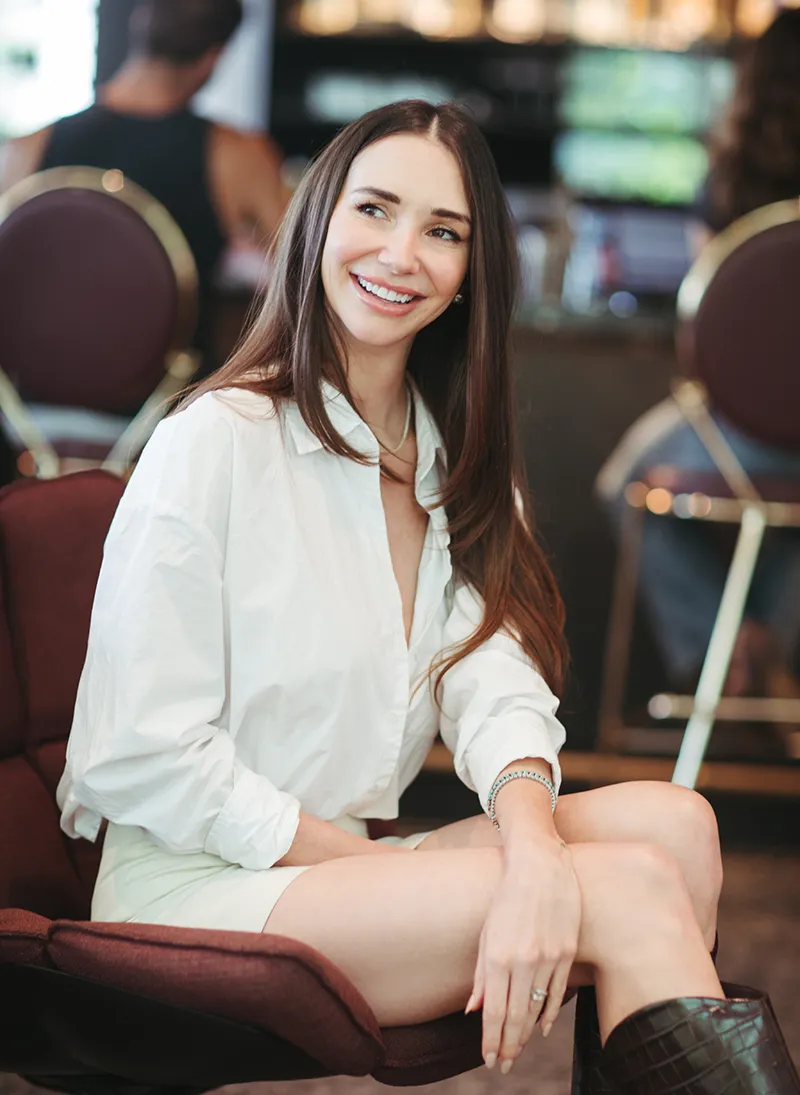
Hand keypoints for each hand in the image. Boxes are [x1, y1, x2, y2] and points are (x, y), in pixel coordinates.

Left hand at [467, 839, 580, 1071]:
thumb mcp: (486, 932)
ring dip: (526, 1035)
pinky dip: (549, 1015)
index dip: (490, 1039)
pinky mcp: (567, 953)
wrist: (540, 866)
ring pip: (537, 1009)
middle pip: (515, 1017)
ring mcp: (549, 958)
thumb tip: (473, 1010)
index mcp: (498, 955)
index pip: (493, 1011)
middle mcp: (523, 960)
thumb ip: (480, 974)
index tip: (488, 1059)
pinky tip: (541, 1029)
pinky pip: (558, 993)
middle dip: (508, 1045)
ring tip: (517, 1051)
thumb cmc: (507, 897)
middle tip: (502, 1065)